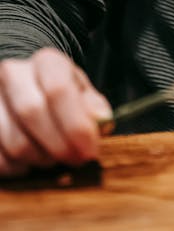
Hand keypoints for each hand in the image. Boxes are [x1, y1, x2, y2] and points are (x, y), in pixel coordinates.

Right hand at [0, 48, 111, 176]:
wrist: (27, 92)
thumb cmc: (62, 96)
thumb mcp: (82, 95)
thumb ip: (94, 107)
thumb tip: (102, 120)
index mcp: (46, 62)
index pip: (58, 89)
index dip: (76, 125)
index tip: (90, 150)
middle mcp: (13, 73)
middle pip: (32, 112)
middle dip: (58, 145)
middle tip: (74, 160)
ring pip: (13, 140)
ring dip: (39, 159)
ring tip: (54, 159)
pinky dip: (19, 168)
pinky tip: (31, 163)